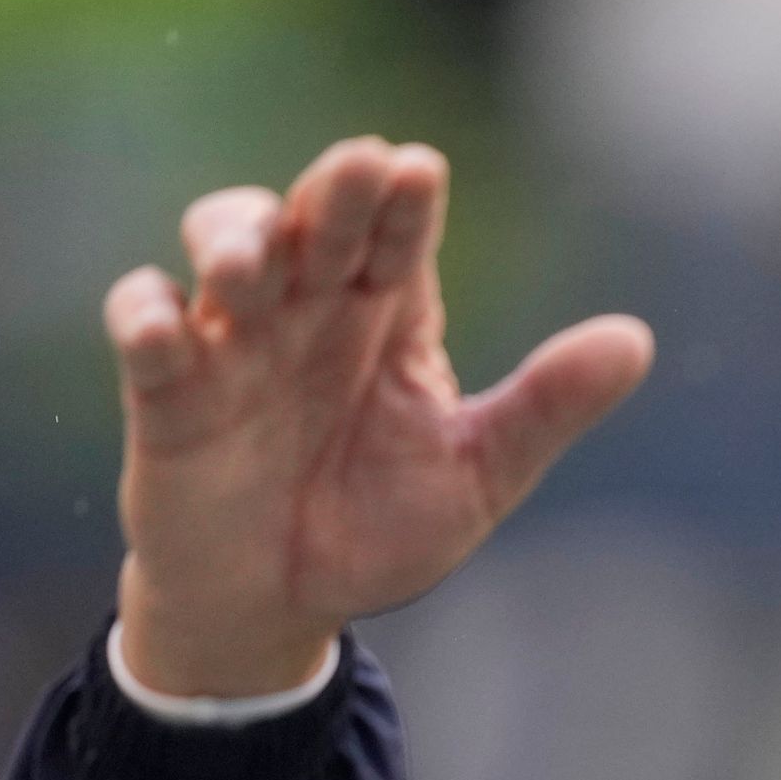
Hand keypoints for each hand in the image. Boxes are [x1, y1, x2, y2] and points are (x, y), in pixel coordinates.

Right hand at [106, 137, 653, 697]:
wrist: (282, 609)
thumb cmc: (379, 529)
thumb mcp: (477, 474)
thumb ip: (546, 407)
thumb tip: (637, 340)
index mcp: (388, 318)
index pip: (398, 237)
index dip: (404, 202)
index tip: (419, 170)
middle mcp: (310, 311)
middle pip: (314, 224)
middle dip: (330, 194)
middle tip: (355, 170)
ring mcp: (235, 344)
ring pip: (223, 251)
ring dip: (234, 239)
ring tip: (255, 261)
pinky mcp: (168, 393)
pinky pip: (144, 331)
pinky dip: (144, 316)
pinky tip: (164, 322)